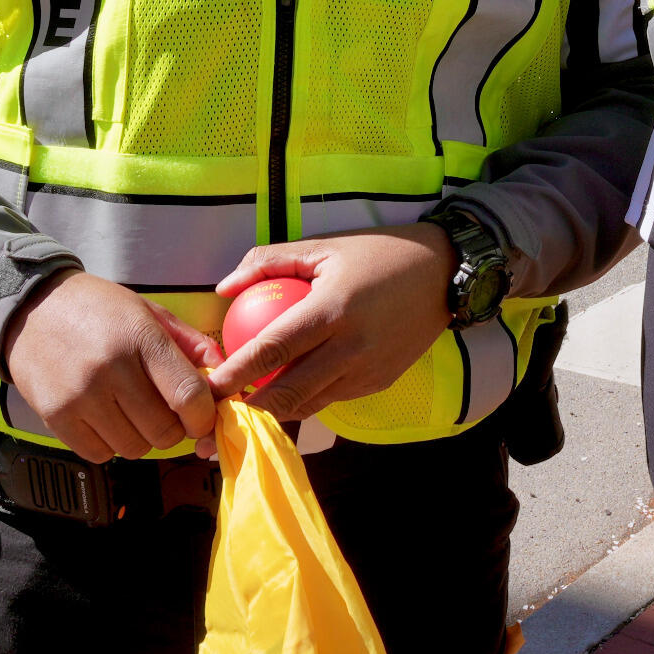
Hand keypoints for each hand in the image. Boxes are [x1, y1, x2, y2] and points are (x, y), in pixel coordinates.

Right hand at [0, 269, 221, 462]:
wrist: (31, 307)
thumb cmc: (97, 309)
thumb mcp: (148, 311)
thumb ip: (190, 343)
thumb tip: (223, 373)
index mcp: (140, 337)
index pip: (188, 395)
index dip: (205, 415)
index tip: (203, 415)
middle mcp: (110, 369)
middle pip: (164, 430)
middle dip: (175, 429)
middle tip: (168, 414)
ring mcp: (80, 396)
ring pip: (134, 447)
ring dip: (142, 438)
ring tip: (133, 412)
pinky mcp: (56, 417)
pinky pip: (100, 454)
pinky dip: (111, 444)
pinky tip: (107, 419)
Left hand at [199, 224, 459, 427]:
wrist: (444, 272)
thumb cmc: (378, 254)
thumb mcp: (323, 246)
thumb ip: (268, 261)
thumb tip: (224, 288)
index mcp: (333, 309)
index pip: (272, 349)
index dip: (236, 372)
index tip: (209, 384)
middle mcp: (351, 347)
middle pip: (288, 392)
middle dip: (248, 407)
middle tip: (222, 405)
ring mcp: (368, 370)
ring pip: (310, 404)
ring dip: (277, 408)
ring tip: (249, 402)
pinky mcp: (380, 382)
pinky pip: (334, 398)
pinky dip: (309, 397)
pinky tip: (290, 389)